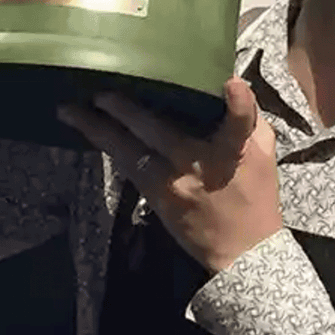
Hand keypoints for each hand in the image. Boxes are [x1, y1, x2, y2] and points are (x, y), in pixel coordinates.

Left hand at [58, 78, 282, 272]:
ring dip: (98, 130)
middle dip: (127, 110)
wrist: (243, 249)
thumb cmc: (256, 193)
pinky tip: (89, 134)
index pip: (240, 124)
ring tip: (70, 111)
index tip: (231, 84)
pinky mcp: (157, 199)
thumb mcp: (264, 153)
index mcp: (234, 152)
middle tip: (100, 90)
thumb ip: (249, 120)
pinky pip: (127, 169)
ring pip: (129, 152)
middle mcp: (199, 165)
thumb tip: (230, 85)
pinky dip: (109, 149)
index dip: (239, 104)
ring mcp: (173, 184)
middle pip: (160, 132)